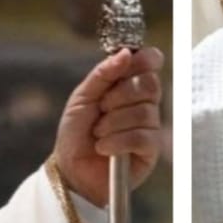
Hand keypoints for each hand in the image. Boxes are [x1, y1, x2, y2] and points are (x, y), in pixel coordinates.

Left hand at [55, 47, 163, 207]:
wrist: (70, 169)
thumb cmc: (76, 132)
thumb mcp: (82, 97)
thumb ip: (103, 74)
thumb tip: (126, 52)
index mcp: (130, 84)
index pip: (151, 61)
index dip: (145, 58)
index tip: (129, 61)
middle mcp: (145, 103)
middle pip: (150, 84)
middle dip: (121, 94)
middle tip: (102, 107)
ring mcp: (150, 126)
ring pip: (144, 112)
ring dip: (113, 122)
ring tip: (98, 133)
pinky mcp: (150, 151)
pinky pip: (142, 136)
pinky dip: (118, 141)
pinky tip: (104, 148)